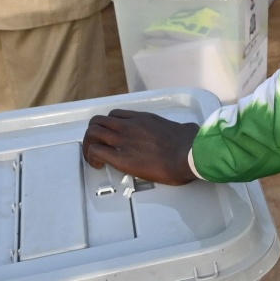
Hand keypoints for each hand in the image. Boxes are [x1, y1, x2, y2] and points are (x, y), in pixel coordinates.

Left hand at [81, 110, 202, 185]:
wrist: (189, 156)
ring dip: (89, 144)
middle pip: (98, 121)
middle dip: (93, 134)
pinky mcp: (120, 158)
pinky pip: (95, 151)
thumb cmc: (191, 145)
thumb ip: (182, 127)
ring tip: (95, 157)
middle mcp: (130, 126)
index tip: (112, 136)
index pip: (116, 115)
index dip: (109, 125)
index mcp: (144, 119)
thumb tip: (188, 130)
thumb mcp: (186, 128)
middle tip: (98, 146)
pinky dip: (91, 157)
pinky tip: (98, 165)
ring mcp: (124, 140)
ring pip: (92, 133)